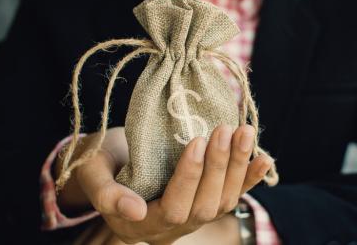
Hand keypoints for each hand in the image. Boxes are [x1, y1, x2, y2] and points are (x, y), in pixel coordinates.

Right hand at [57, 124, 272, 243]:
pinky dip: (250, 178)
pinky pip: (233, 195)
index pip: (173, 207)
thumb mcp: (92, 174)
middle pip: (205, 205)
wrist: (112, 163)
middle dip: (218, 167)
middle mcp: (172, 227)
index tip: (197, 141)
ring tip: (244, 132)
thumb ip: (106, 194)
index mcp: (142, 224)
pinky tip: (264, 158)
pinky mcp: (205, 200)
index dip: (188, 177)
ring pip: (223, 200)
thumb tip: (135, 211)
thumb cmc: (99, 165)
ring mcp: (192, 216)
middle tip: (224, 130)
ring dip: (238, 167)